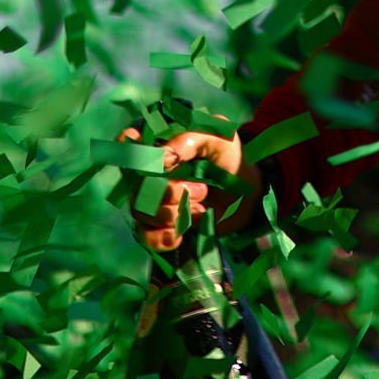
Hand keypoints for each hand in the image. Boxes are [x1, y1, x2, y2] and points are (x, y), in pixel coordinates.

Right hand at [118, 115, 260, 250]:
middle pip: (137, 184)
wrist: (248, 196)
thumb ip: (191, 140)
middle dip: (169, 191)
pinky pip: (145, 236)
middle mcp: (150, 172)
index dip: (133, 151)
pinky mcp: (160, 225)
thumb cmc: (231, 160)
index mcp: (161, 143)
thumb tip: (162, 156)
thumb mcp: (219, 140)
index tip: (153, 161)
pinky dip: (160, 238)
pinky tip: (178, 236)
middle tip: (202, 190)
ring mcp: (152, 200)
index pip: (130, 141)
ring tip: (200, 208)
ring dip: (171, 213)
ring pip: (141, 210)